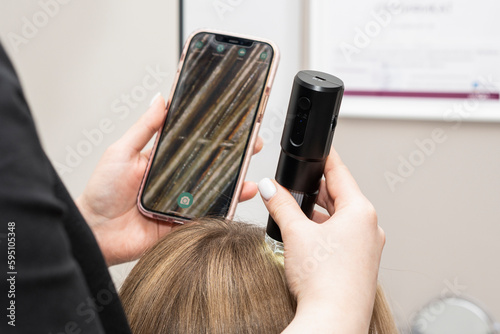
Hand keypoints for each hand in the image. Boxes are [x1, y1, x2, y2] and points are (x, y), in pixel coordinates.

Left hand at [76, 93, 263, 265]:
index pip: (195, 143)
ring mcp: (182, 201)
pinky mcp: (185, 222)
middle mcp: (176, 180)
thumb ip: (145, 128)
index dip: (214, 134)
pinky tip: (241, 196)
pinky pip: (211, 213)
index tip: (234, 123)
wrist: (97, 234)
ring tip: (250, 172)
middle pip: (211, 165)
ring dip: (236, 180)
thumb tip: (160, 99)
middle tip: (253, 143)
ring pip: (215, 189)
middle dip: (235, 155)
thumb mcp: (122, 152)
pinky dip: (228, 206)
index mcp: (163, 160)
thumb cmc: (101, 192)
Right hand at [258, 149, 384, 332]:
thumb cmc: (325, 282)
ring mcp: (367, 247)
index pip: (340, 172)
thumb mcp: (295, 234)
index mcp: (360, 212)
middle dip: (317, 189)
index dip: (326, 158)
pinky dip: (326, 230)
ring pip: (341, 217)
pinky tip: (309, 236)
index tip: (320, 149)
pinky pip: (344, 236)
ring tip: (297, 212)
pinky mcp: (361, 263)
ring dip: (320, 211)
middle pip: (341, 195)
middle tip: (296, 184)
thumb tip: (269, 187)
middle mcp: (369, 227)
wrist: (334, 321)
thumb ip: (281, 205)